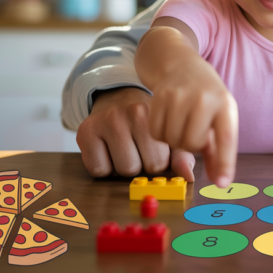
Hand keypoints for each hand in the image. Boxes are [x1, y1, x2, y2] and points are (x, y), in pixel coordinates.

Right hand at [76, 87, 195, 178]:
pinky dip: (102, 166)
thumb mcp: (168, 134)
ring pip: (120, 170)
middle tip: (136, 147)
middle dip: (139, 165)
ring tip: (124, 147)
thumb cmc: (148, 121)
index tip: (154, 149)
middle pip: (138, 168)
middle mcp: (131, 112)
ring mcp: (106, 119)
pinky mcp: (85, 129)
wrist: (119, 96)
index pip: (159, 163)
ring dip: (122, 166)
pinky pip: (97, 169)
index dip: (156, 162)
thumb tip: (187, 176)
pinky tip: (107, 149)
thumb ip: (182, 155)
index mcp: (156, 113)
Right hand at [146, 54, 237, 188]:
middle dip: (192, 145)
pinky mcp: (159, 95)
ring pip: (172, 140)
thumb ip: (218, 149)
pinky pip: (155, 132)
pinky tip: (168, 121)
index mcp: (224, 104)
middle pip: (192, 144)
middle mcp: (204, 98)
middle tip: (193, 132)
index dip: (224, 163)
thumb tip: (219, 181)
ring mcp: (180, 95)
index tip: (222, 183)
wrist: (182, 65)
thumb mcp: (219, 116)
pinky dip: (161, 134)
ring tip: (182, 125)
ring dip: (175, 140)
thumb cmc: (206, 97)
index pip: (226, 138)